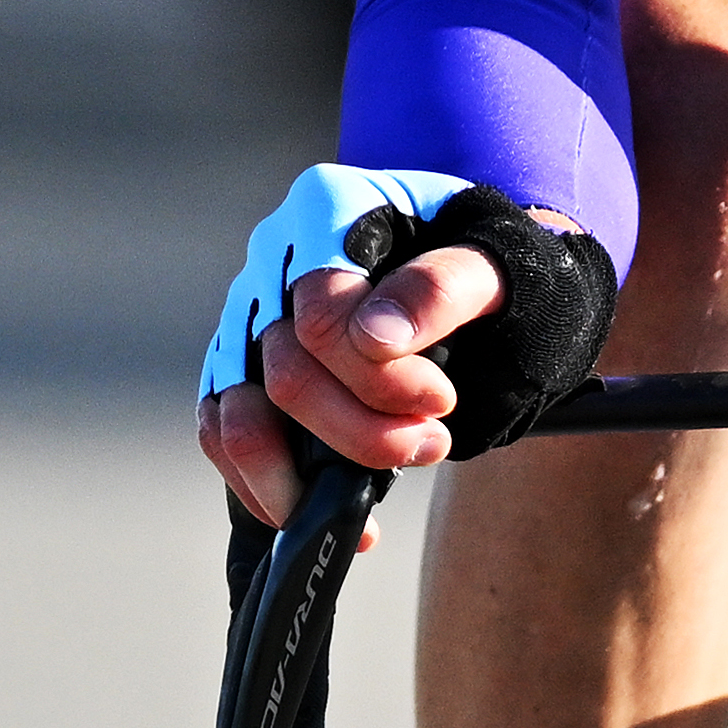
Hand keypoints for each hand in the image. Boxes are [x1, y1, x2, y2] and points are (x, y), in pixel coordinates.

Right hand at [196, 237, 516, 531]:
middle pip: (285, 371)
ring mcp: (251, 320)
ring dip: (305, 474)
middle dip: (360, 429)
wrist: (496, 277)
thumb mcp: (502, 260)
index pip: (321, 315)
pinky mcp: (243, 373)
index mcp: (331, 212)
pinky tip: (337, 515)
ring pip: (238, 417)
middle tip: (431, 445)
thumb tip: (376, 336)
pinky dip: (270, 490)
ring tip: (380, 487)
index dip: (378, 377)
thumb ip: (442, 286)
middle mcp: (275, 262)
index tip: (440, 402)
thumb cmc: (501, 265)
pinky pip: (225, 437)